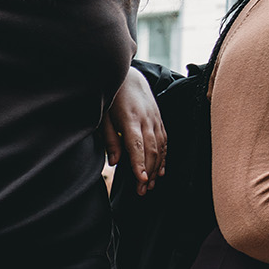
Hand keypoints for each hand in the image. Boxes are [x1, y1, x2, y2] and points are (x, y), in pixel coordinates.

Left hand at [105, 69, 166, 194]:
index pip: (137, 145)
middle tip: (142, 191)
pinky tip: (161, 171)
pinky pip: (164, 141)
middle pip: (151, 150)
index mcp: (130, 119)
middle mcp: (146, 120)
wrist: (129, 76)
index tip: (140, 179)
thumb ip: (110, 138)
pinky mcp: (159, 120)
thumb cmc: (111, 98)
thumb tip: (115, 162)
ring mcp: (155, 119)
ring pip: (160, 147)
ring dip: (157, 168)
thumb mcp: (104, 116)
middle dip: (148, 172)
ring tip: (150, 185)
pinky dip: (164, 157)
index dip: (139, 164)